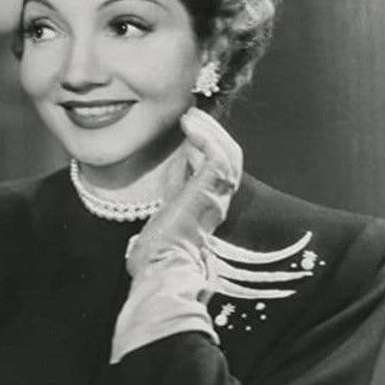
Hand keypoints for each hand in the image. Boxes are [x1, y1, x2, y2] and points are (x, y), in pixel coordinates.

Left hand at [126, 108, 242, 276]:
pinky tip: (188, 126)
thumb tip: (159, 197)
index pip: (216, 170)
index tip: (186, 131)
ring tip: (191, 116)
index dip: (204, 147)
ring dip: (210, 130)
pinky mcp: (211, 191)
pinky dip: (205, 136)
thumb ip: (166, 201)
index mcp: (208, 208)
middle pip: (229, 157)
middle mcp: (219, 201)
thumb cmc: (155, 256)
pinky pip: (218, 155)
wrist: (161, 269)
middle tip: (192, 116)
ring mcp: (218, 197)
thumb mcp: (161, 219)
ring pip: (228, 153)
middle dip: (213, 133)